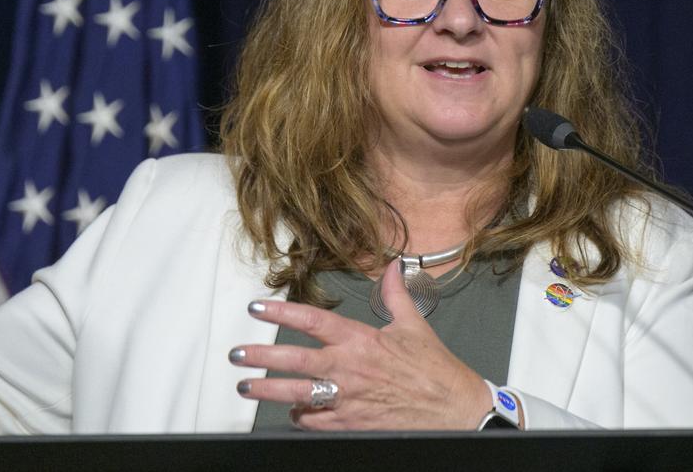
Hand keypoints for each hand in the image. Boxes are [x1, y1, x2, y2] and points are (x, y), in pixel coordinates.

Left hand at [231, 259, 490, 429]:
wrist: (456, 411)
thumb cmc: (436, 371)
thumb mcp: (414, 326)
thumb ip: (395, 295)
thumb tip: (392, 267)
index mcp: (361, 340)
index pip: (312, 320)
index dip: (281, 312)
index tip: (257, 309)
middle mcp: (349, 369)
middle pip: (293, 360)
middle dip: (260, 357)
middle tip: (236, 355)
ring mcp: (347, 399)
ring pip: (296, 394)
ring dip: (267, 391)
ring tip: (246, 386)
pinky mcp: (352, 425)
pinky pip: (315, 422)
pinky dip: (300, 417)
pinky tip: (293, 413)